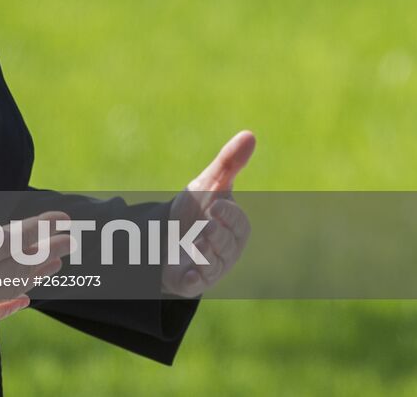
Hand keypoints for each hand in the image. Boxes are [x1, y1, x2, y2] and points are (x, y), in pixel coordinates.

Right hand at [0, 156, 70, 344]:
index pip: (16, 239)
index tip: (62, 216)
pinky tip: (24, 301)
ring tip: (58, 263)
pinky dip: (10, 306)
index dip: (41, 226)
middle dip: (48, 249)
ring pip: (11, 289)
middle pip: (20, 264)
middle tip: (71, 237)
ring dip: (35, 274)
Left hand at [162, 130, 255, 296]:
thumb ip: (229, 163)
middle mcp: (226, 250)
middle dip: (216, 235)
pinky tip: (185, 273)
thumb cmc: (196, 209)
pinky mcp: (190, 280)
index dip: (229, 215)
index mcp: (235, 227)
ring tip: (194, 242)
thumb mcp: (209, 184)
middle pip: (225, 245)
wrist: (167, 235)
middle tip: (204, 226)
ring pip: (211, 264)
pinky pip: (195, 283)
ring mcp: (209, 267)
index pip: (238, 224)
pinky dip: (192, 279)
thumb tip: (249, 134)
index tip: (216, 205)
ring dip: (203, 254)